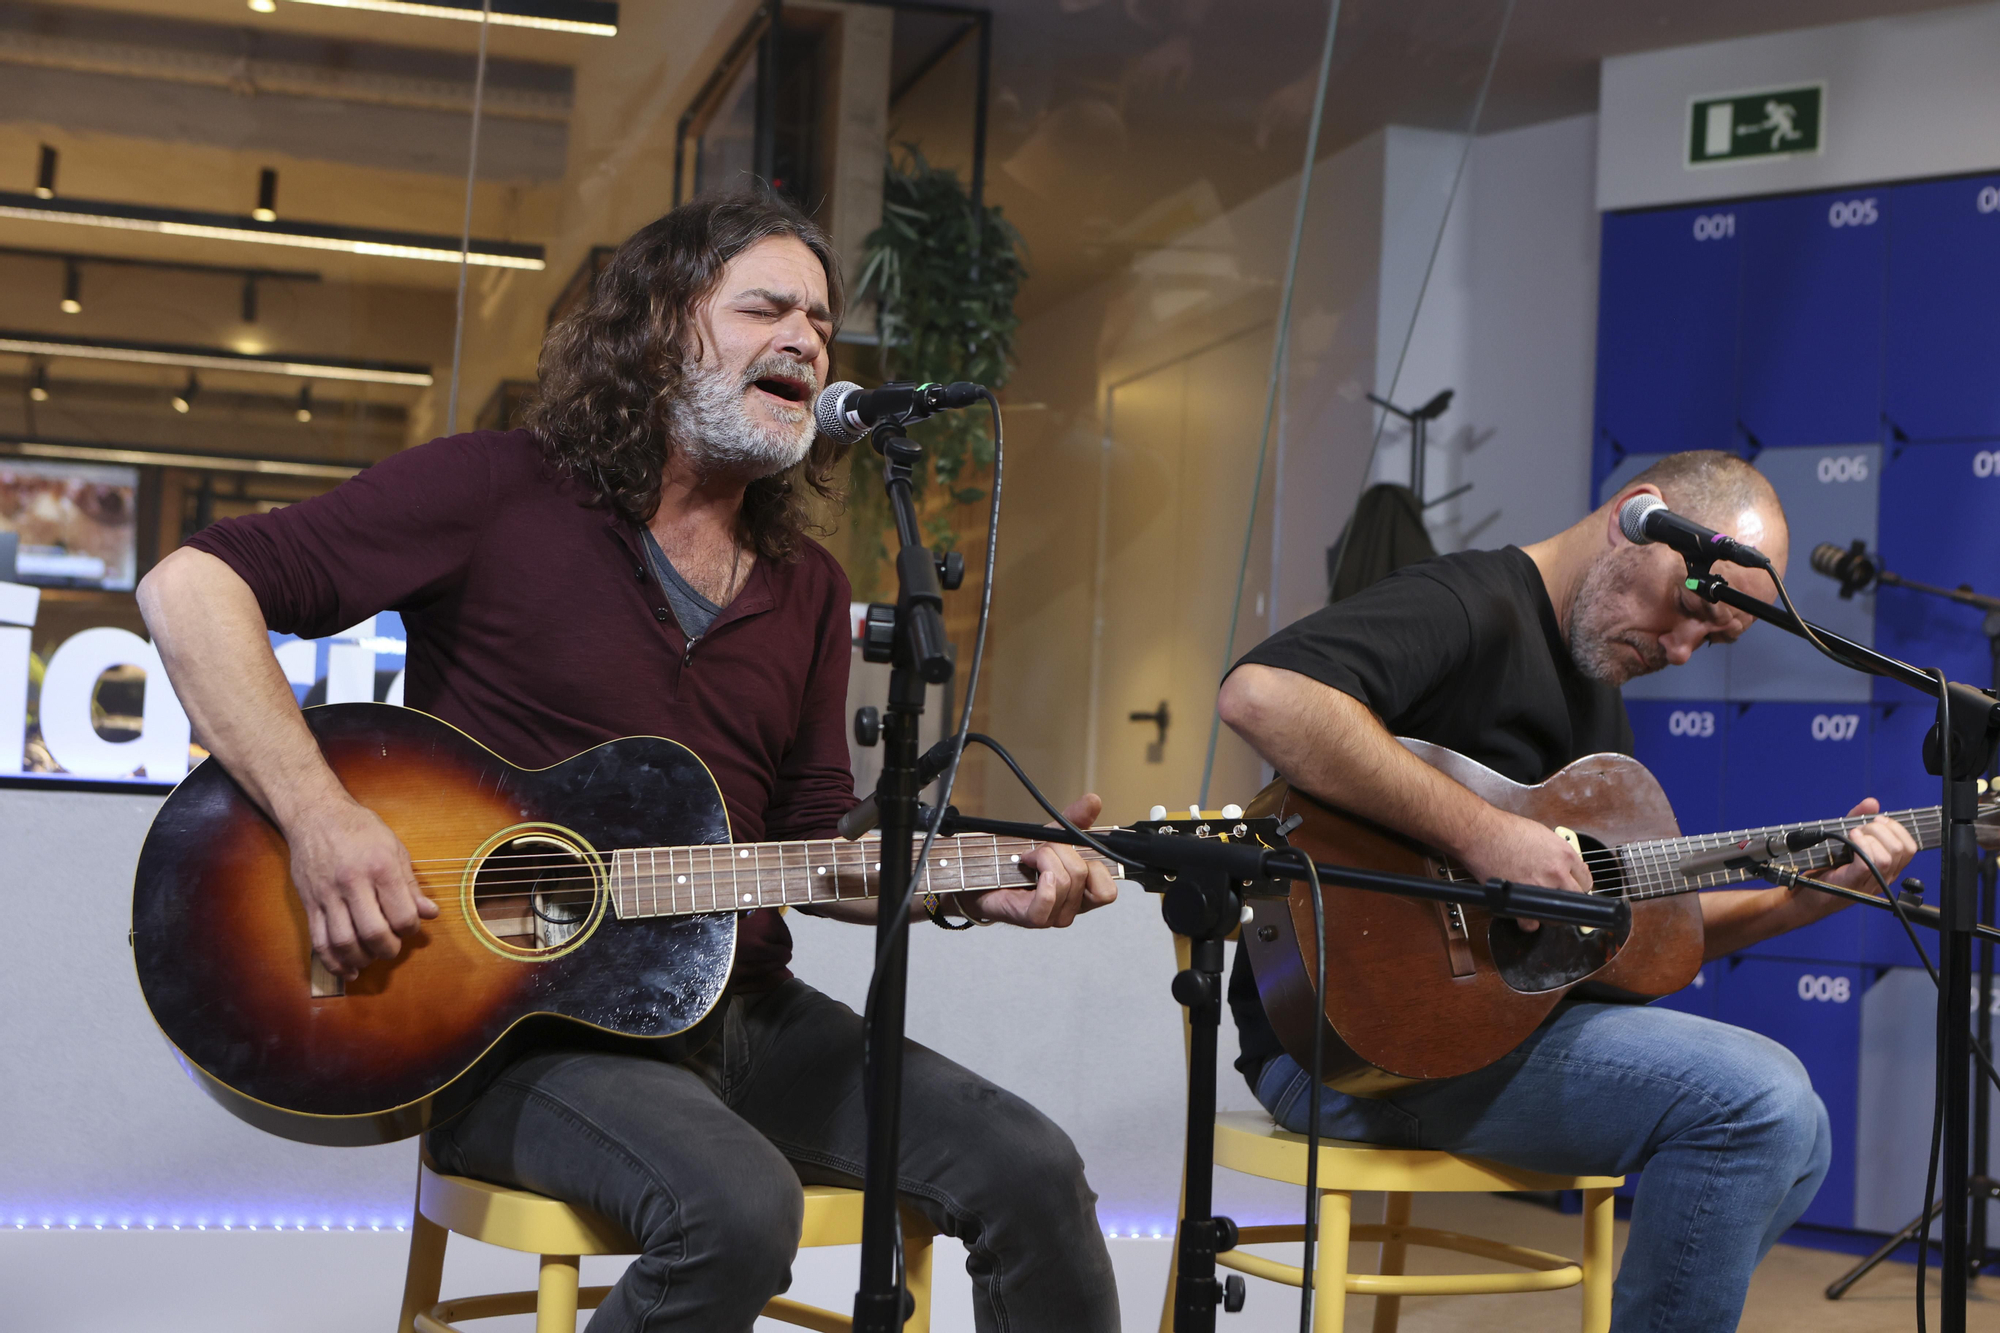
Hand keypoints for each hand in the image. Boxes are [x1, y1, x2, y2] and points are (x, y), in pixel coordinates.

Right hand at [284, 796, 437, 977]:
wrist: (315, 814)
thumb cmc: (360, 829)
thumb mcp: (394, 848)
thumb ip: (411, 884)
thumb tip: (430, 913)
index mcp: (380, 867)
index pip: (401, 913)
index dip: (411, 929)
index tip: (411, 927)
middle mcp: (352, 882)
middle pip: (373, 932)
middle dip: (388, 948)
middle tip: (392, 947)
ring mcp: (327, 894)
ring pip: (343, 941)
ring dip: (361, 958)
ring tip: (371, 957)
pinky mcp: (309, 903)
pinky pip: (319, 941)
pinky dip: (334, 961)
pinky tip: (347, 969)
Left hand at [962, 794, 1119, 927]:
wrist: (984, 875)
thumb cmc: (1019, 863)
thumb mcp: (1051, 836)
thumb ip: (1075, 820)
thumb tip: (1094, 801)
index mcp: (1083, 893)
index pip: (1108, 890)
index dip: (1095, 866)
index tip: (1073, 851)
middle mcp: (1073, 908)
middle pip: (1082, 874)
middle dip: (1059, 851)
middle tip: (1040, 850)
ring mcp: (1054, 916)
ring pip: (1064, 880)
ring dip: (1043, 859)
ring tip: (1028, 858)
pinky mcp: (1033, 918)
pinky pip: (1048, 899)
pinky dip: (1043, 881)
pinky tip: (1031, 869)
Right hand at [1458, 809, 1593, 931]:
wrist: (1481, 833)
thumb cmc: (1505, 829)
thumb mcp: (1542, 833)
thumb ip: (1558, 852)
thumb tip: (1565, 865)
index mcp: (1565, 854)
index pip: (1586, 879)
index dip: (1578, 883)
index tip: (1573, 886)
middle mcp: (1557, 873)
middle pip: (1577, 897)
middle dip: (1569, 897)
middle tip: (1559, 896)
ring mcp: (1540, 888)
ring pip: (1559, 913)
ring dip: (1552, 912)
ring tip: (1541, 904)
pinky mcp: (1521, 900)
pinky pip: (1532, 922)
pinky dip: (1529, 922)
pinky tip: (1526, 915)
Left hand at [1805, 798, 1918, 914]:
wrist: (1809, 893)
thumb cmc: (1829, 867)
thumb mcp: (1847, 838)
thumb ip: (1860, 819)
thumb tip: (1872, 802)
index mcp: (1889, 867)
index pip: (1910, 848)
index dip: (1898, 829)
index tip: (1879, 820)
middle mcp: (1884, 876)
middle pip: (1901, 849)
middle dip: (1882, 830)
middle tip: (1863, 827)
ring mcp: (1870, 881)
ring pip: (1887, 857)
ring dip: (1871, 837)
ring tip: (1854, 834)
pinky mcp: (1854, 881)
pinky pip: (1869, 862)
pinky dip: (1861, 844)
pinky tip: (1851, 837)